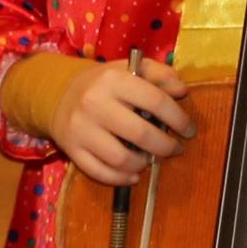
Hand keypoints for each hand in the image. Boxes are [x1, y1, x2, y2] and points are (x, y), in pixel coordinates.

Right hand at [47, 55, 198, 188]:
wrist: (58, 94)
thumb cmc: (104, 83)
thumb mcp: (130, 69)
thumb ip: (160, 74)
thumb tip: (182, 91)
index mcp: (113, 80)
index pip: (156, 101)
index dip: (178, 119)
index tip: (188, 130)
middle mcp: (95, 103)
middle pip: (141, 134)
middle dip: (166, 146)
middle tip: (175, 149)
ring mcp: (81, 130)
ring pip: (121, 159)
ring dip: (144, 164)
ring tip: (151, 159)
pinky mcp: (72, 150)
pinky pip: (101, 173)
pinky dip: (122, 179)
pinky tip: (133, 174)